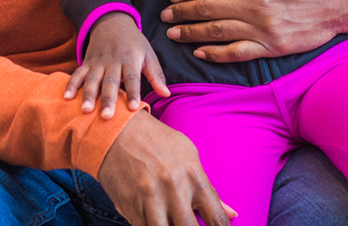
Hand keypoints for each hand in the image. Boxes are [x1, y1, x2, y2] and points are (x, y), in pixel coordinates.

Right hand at [64, 13, 168, 118]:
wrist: (112, 21)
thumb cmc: (134, 43)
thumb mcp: (148, 54)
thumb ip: (156, 75)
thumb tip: (166, 94)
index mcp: (130, 59)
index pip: (132, 78)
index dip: (133, 92)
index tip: (133, 108)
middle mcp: (113, 61)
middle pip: (110, 81)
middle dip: (108, 99)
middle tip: (106, 117)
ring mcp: (98, 62)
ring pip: (92, 79)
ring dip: (88, 95)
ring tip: (85, 110)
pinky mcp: (86, 62)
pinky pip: (77, 74)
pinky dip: (71, 85)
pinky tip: (66, 98)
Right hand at [97, 110, 236, 225]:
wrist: (116, 132)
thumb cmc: (157, 142)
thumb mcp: (188, 155)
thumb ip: (209, 188)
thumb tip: (231, 214)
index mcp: (193, 176)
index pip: (216, 217)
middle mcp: (173, 189)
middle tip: (189, 224)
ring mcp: (150, 199)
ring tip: (170, 221)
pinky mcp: (129, 206)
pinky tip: (154, 219)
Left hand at [161, 0, 347, 61]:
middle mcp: (256, 6)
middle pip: (209, 10)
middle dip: (183, 13)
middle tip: (165, 15)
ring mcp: (265, 29)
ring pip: (218, 32)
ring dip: (192, 34)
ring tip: (173, 33)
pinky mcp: (274, 46)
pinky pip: (239, 53)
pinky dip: (217, 54)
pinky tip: (201, 53)